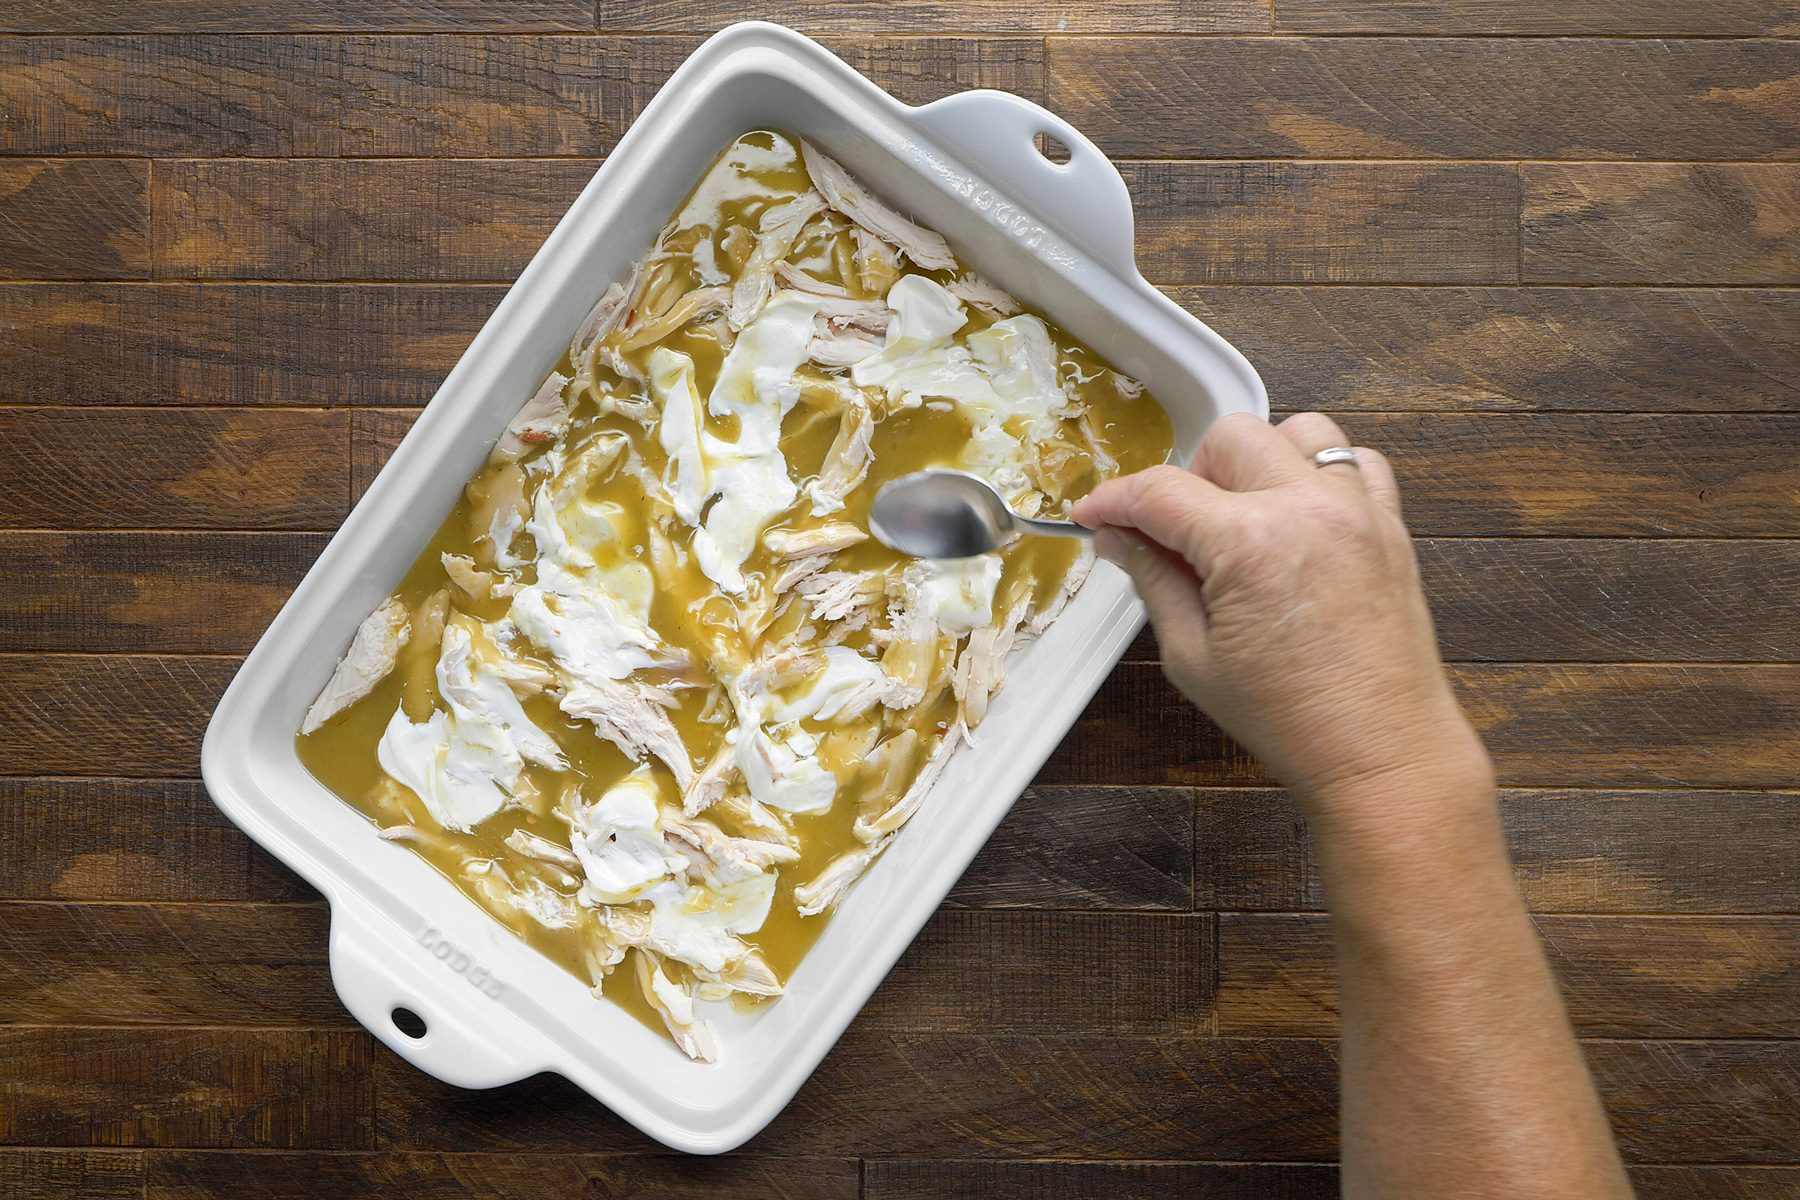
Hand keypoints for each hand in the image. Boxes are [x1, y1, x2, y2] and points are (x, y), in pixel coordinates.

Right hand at [1072, 412, 1490, 823]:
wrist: (1380, 751)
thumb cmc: (1292, 719)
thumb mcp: (1192, 658)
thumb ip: (1153, 582)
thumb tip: (1120, 539)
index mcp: (1250, 544)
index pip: (1160, 491)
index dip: (1113, 500)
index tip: (1093, 514)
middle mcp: (1308, 509)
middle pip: (1227, 439)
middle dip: (1187, 476)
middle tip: (1173, 530)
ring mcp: (1357, 512)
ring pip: (1298, 432)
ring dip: (1257, 461)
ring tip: (1241, 514)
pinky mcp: (1390, 527)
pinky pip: (1358, 462)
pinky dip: (1321, 474)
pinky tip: (1299, 516)